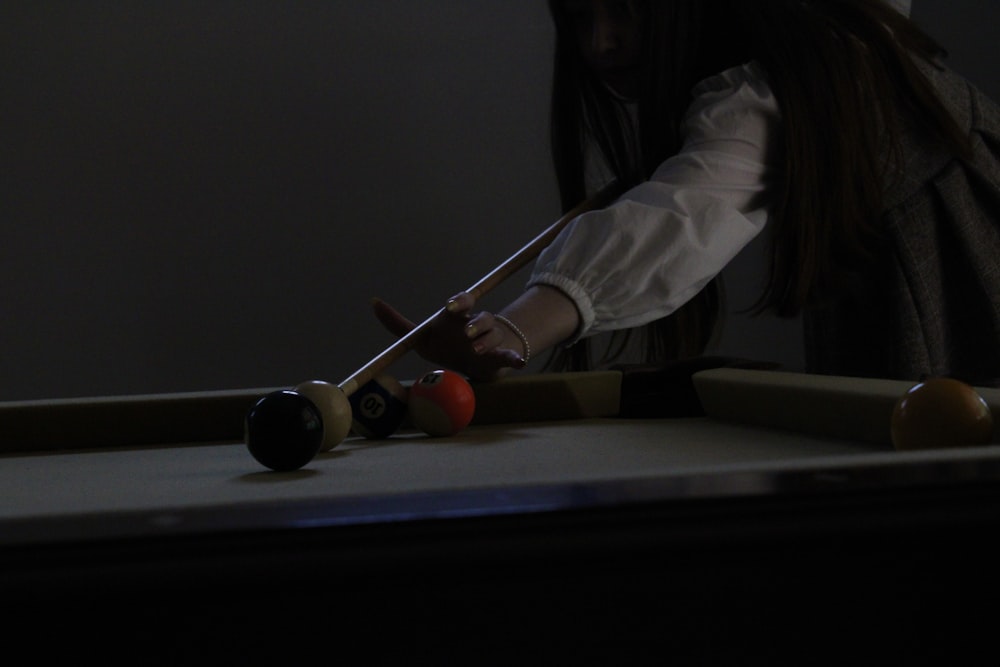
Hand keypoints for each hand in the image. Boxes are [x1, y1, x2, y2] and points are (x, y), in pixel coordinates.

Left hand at [371, 294, 526, 381]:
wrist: (475, 362)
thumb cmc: (447, 345)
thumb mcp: (423, 337)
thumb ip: (398, 324)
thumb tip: (373, 303)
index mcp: (459, 318)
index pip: (463, 302)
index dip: (459, 301)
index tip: (450, 306)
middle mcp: (476, 326)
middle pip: (481, 317)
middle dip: (475, 322)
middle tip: (465, 332)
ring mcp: (490, 341)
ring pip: (493, 335)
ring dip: (486, 342)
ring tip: (475, 351)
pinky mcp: (500, 357)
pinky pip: (510, 355)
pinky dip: (515, 358)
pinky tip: (519, 362)